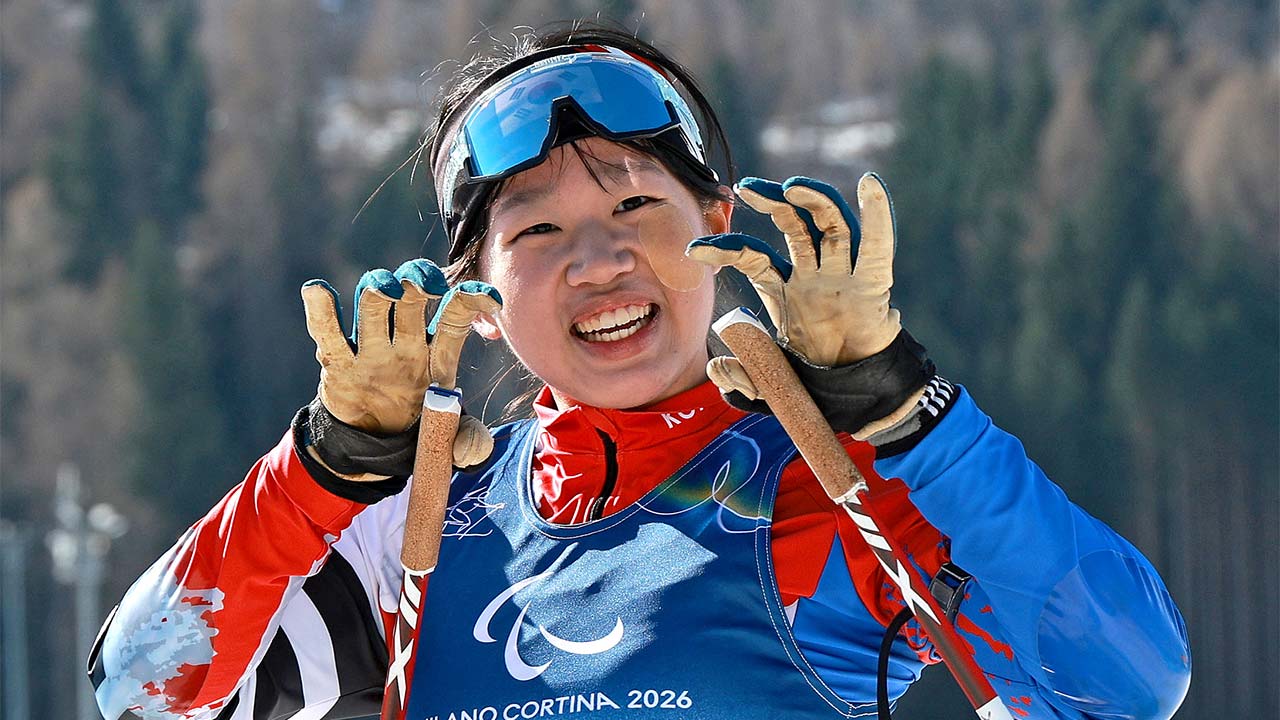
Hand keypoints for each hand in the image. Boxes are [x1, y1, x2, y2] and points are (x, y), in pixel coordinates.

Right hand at [302, 261, 501, 472]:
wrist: (374, 446)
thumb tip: (469, 451)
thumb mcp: (450, 438)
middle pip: (412, 300)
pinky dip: (320, 310)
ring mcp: (371, 349)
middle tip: (426, 286)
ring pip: (375, 305)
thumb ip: (469, 442)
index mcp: (437, 356)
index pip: (455, 318)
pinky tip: (317, 289)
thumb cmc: (419, 428)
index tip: (492, 298)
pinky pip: (328, 332)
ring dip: (379, 289)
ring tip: (387, 290)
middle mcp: (406, 343)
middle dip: (418, 283)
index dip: (473, 301)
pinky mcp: (338, 362)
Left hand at [689, 173, 898, 366]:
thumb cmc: (814, 384)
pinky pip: (876, 247)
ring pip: (830, 225)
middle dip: (771, 201)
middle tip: (745, 187)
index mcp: (785, 290)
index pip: (754, 256)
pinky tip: (870, 184)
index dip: (726, 249)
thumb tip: (716, 366)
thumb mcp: (769, 385)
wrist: (857, 400)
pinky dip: (877, 215)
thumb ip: (743, 376)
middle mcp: (813, 275)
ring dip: (813, 199)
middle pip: (792, 225)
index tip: (693, 251)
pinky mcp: (872, 286)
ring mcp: (843, 277)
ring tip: (791, 186)